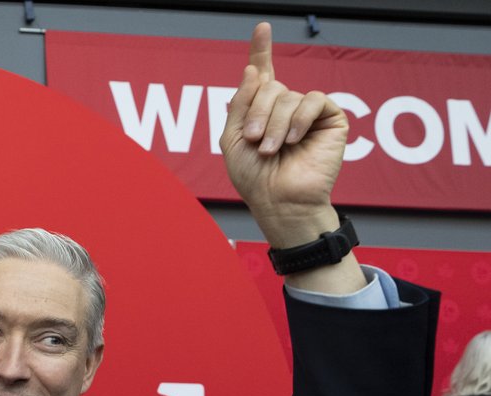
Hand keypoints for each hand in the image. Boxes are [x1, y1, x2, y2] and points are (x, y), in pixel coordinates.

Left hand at [221, 23, 347, 244]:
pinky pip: (313, 99)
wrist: (278, 200)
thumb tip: (254, 69)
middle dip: (258, 113)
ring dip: (276, 123)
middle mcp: (286, 108)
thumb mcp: (233, 139)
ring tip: (273, 149)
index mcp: (262, 111)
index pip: (264, 74)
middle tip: (257, 142)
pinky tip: (295, 139)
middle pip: (270, 87)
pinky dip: (300, 118)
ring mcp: (309, 112)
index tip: (262, 27)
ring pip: (289, 96)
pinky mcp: (331, 119)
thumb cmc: (254, 177)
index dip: (262, 50)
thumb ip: (241, 104)